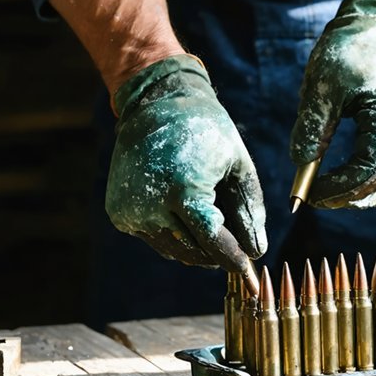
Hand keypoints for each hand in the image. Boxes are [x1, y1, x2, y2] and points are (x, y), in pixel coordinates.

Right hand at [106, 55, 266, 269]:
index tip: (248, 270)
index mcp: (182, 189)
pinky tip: (184, 214)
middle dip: (218, 253)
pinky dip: (175, 236)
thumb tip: (256, 251)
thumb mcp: (237, 163)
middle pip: (194, 251)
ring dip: (197, 247)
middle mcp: (151, 204)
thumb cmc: (205, 131)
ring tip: (212, 225)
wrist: (154, 105)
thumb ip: (249, 209)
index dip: (232, 258)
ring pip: (174, 251)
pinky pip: (156, 240)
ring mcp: (131, 211)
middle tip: (237, 249)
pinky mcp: (119, 213)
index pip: (212, 240)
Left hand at [290, 0, 375, 208]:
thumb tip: (300, 162)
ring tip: (316, 192)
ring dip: (349, 195)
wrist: (375, 34)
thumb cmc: (349, 54)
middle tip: (308, 198)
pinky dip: (356, 184)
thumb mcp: (323, 86)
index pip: (367, 171)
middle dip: (341, 197)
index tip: (306, 192)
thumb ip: (313, 125)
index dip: (336, 188)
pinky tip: (332, 183)